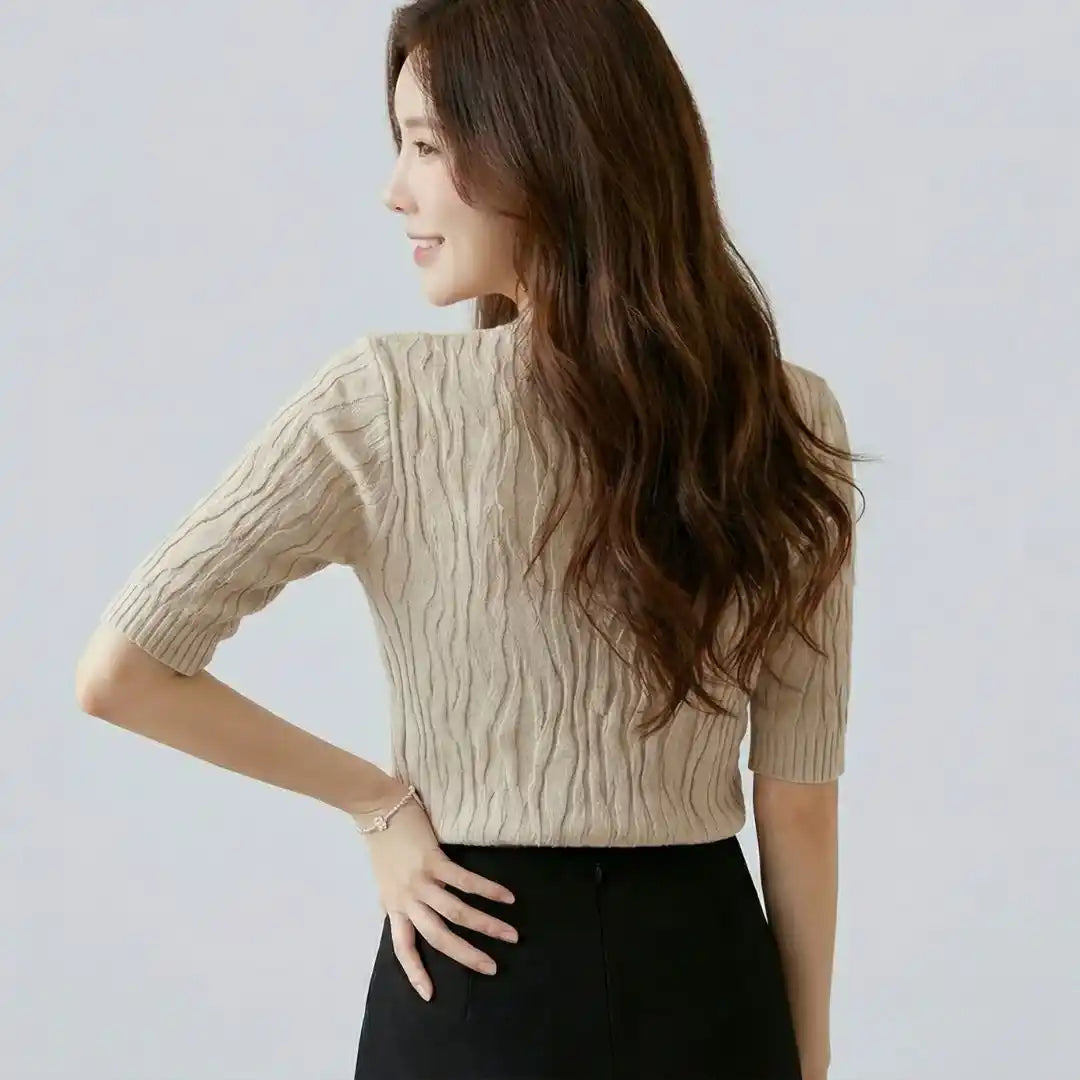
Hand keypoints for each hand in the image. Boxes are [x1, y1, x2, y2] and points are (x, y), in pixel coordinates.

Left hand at [358, 785, 518, 1001]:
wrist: (376, 809)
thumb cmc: (381, 844)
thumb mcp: (382, 881)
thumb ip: (392, 901)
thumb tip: (394, 916)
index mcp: (394, 907)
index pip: (402, 948)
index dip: (415, 973)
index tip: (429, 996)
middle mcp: (407, 899)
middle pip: (438, 937)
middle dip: (466, 955)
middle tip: (492, 968)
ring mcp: (421, 881)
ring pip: (456, 912)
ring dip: (486, 926)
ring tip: (510, 934)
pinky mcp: (433, 860)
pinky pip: (465, 881)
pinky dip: (488, 890)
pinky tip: (507, 897)